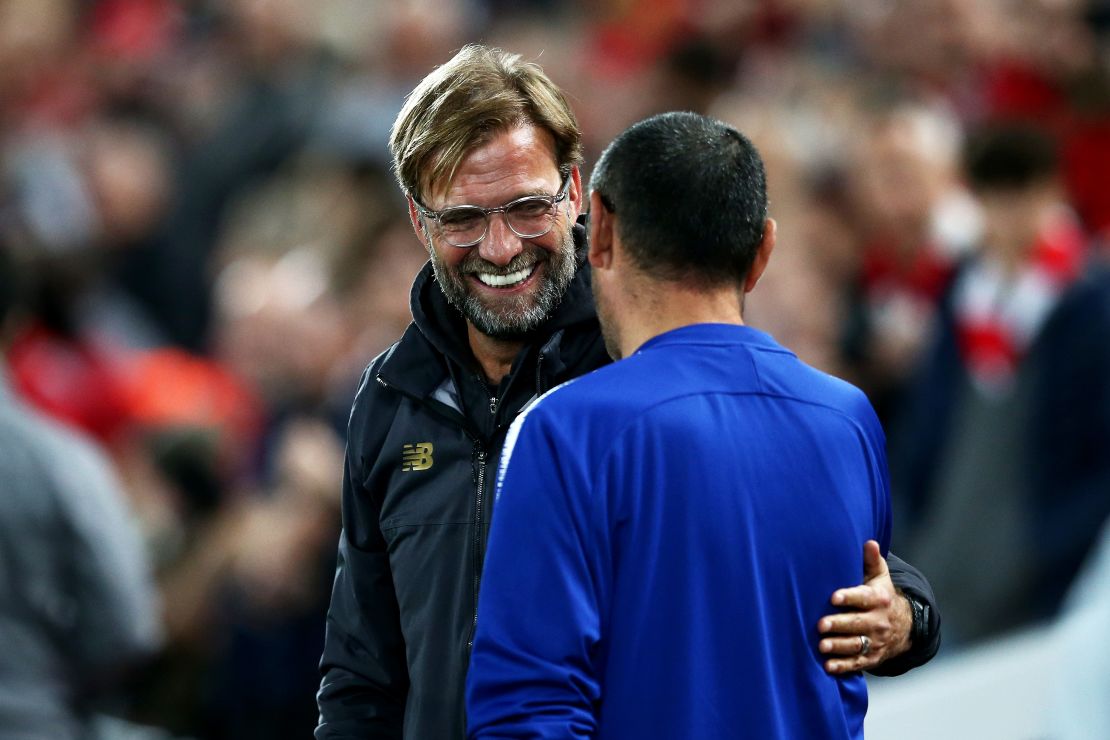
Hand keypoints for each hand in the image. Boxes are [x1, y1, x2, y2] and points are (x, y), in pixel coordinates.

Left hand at [817, 540, 912, 673]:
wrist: (904, 626)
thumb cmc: (881, 595)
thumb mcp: (880, 577)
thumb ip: (872, 561)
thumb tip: (869, 542)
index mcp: (879, 600)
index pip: (864, 598)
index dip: (849, 597)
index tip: (833, 597)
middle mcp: (879, 621)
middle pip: (858, 623)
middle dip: (839, 624)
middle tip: (821, 624)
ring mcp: (876, 641)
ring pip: (857, 644)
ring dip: (839, 646)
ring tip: (822, 646)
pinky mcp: (872, 657)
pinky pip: (858, 663)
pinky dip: (844, 666)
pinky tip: (829, 666)